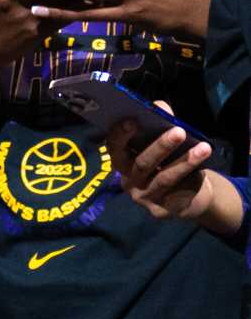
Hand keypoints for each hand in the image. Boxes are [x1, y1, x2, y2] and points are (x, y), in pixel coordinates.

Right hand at [108, 106, 240, 233]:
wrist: (185, 195)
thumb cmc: (168, 161)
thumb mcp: (161, 142)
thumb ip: (157, 123)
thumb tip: (161, 108)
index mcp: (122, 161)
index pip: (114, 148)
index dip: (120, 135)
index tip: (132, 120)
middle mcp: (129, 181)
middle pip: (142, 163)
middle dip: (161, 146)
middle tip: (180, 131)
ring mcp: (144, 198)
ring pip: (164, 179)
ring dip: (185, 162)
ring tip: (204, 148)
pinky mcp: (161, 211)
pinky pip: (177, 194)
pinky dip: (191, 180)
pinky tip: (203, 172)